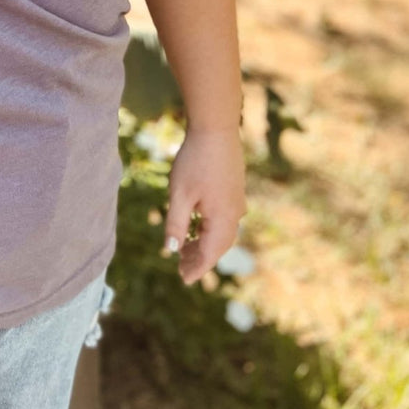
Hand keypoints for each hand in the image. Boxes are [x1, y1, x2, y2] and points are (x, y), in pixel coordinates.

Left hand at [163, 127, 246, 284]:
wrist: (215, 128)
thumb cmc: (194, 161)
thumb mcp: (179, 194)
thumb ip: (176, 224)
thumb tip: (171, 250)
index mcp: (223, 219)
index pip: (210, 253)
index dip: (196, 268)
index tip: (183, 279)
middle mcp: (235, 213)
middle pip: (218, 245)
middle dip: (200, 258)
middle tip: (181, 267)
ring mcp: (237, 201)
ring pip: (222, 232)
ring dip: (205, 243)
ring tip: (186, 249)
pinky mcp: (235, 190)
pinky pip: (224, 218)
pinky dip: (210, 228)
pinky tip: (197, 224)